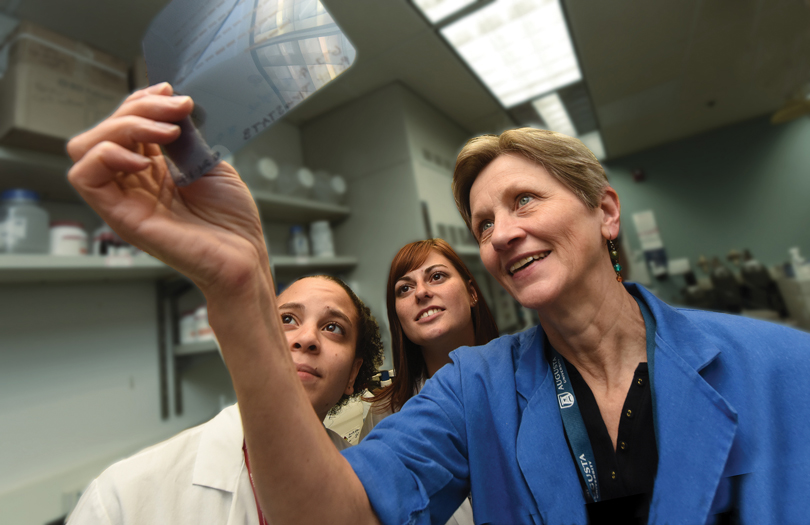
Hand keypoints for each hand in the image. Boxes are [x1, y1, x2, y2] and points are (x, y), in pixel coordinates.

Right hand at [67, 83, 269, 295]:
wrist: (244, 255)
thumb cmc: (232, 218)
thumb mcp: (209, 162)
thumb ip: (186, 136)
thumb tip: (171, 106)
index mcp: (152, 167)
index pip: (125, 124)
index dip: (142, 101)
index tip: (172, 92)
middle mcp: (132, 181)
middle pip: (103, 131)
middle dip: (137, 108)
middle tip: (177, 109)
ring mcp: (124, 198)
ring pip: (86, 148)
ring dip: (122, 127)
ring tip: (166, 131)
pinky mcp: (120, 216)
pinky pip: (85, 178)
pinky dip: (107, 156)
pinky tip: (144, 159)